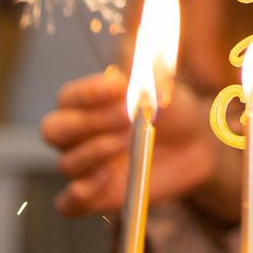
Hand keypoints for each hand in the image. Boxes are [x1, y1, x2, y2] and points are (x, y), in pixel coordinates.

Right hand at [41, 69, 217, 216]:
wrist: (198, 145)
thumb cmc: (175, 110)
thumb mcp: (165, 86)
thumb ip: (146, 70)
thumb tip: (135, 47)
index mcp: (88, 104)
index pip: (68, 97)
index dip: (88, 92)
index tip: (119, 87)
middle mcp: (80, 135)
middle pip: (54, 130)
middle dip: (89, 123)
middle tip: (125, 119)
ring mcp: (87, 166)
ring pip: (67, 163)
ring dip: (97, 151)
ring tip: (130, 140)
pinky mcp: (97, 196)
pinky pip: (67, 205)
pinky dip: (76, 197)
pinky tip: (99, 182)